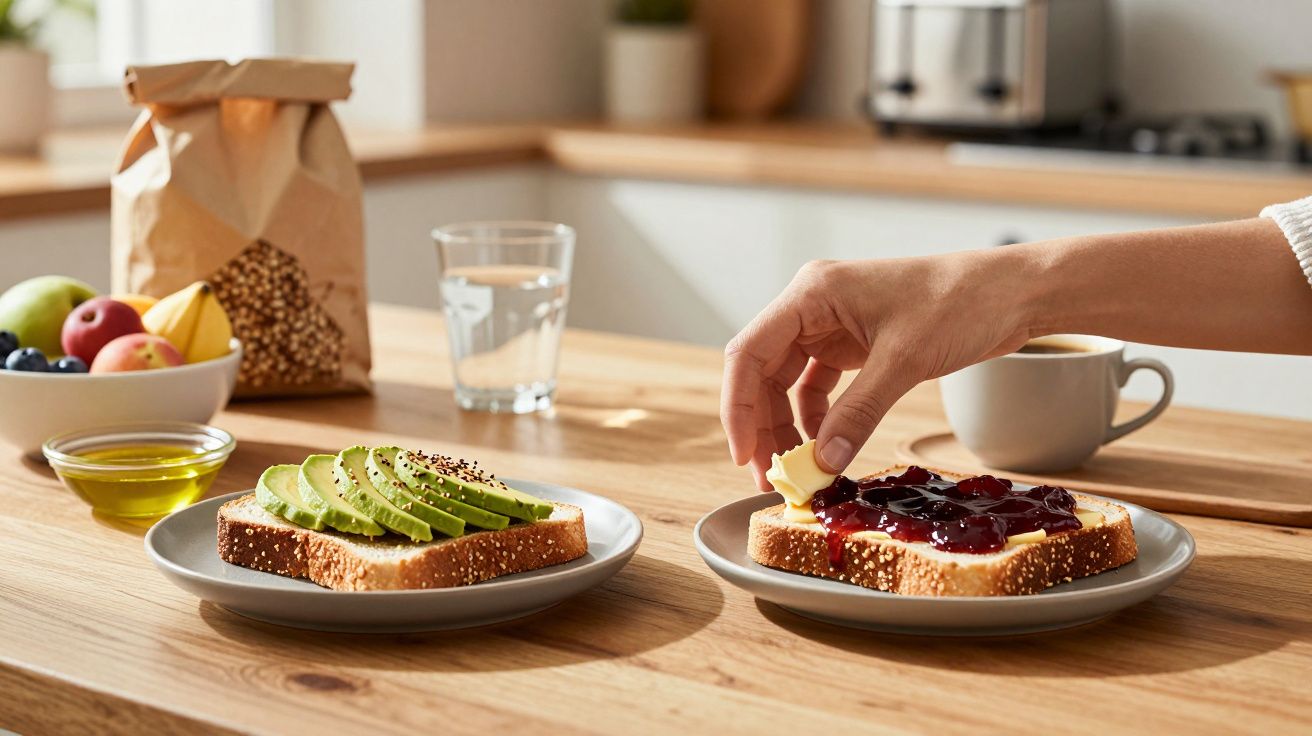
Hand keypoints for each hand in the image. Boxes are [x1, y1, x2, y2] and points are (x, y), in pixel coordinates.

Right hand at [720, 250, 1034, 489]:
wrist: (1012, 292)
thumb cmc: (960, 303)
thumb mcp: (904, 362)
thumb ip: (857, 414)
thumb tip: (822, 464)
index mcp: (812, 294)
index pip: (749, 352)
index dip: (739, 408)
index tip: (746, 455)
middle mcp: (813, 306)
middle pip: (763, 372)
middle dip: (763, 426)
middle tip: (772, 477)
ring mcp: (832, 324)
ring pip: (787, 383)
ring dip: (788, 427)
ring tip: (799, 471)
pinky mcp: (854, 343)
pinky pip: (818, 386)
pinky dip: (818, 418)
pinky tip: (827, 446)